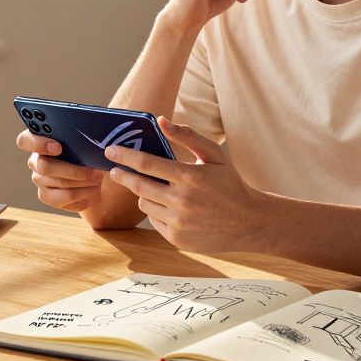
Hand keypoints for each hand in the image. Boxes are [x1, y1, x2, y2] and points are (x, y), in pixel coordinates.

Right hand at [15, 130, 106, 212]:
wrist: (92, 177)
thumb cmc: (87, 153)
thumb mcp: (83, 142)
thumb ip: (79, 139)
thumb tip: (88, 141)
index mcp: (38, 141)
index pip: (25, 141)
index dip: (38, 144)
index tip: (58, 147)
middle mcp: (35, 161)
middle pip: (45, 167)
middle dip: (74, 170)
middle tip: (93, 170)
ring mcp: (39, 180)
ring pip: (60, 184)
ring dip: (84, 183)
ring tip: (97, 178)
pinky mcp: (46, 197)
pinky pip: (66, 198)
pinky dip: (84, 194)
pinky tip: (92, 189)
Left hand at [105, 117, 269, 253]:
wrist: (249, 222)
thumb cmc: (230, 183)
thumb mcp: (213, 155)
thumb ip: (187, 136)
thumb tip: (161, 121)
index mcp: (190, 177)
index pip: (146, 163)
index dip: (125, 156)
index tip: (110, 152)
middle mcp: (181, 201)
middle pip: (138, 186)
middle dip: (123, 175)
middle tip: (115, 170)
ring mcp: (178, 223)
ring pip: (145, 204)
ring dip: (145, 194)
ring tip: (158, 189)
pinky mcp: (177, 239)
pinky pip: (154, 221)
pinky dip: (157, 211)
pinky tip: (171, 207)